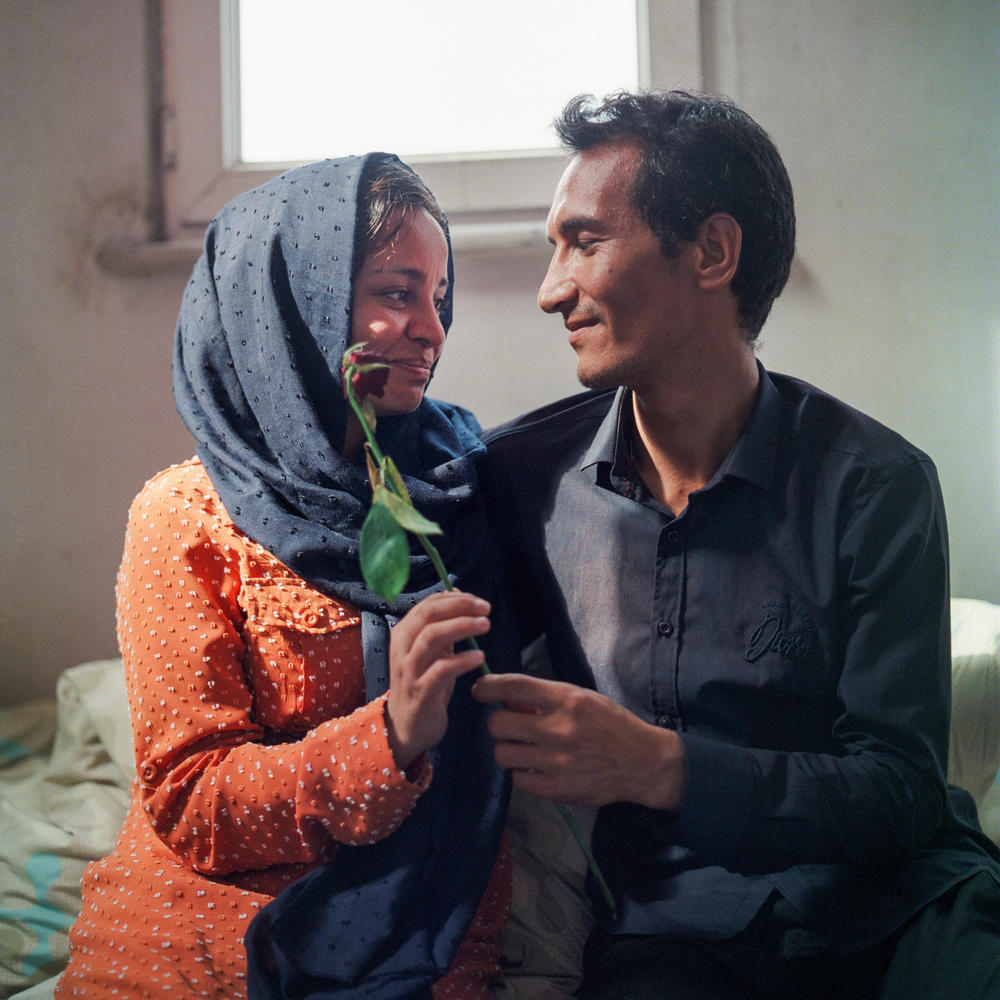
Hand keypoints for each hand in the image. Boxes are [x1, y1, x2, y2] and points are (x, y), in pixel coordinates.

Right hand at [386, 590, 490, 771]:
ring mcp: (409, 670)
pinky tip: (479, 657)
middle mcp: (402, 647)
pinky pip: (440, 670)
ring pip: (431, 637)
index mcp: (404, 633)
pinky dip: (461, 660)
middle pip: (428, 615)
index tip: (479, 601)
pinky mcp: (419, 693)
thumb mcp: (432, 651)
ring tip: (486, 625)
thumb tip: (459, 592)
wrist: (406, 727)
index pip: (428, 604)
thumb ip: (442, 625)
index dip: (455, 598)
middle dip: (459, 606)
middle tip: (486, 609)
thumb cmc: (424, 684)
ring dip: (461, 626)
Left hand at [471, 673, 684, 811]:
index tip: (479, 690)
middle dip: (498, 723)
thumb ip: (545, 699)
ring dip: (508, 750)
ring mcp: (557, 761)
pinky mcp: (557, 789)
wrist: (642, 762)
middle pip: (498, 724)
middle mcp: (560, 728)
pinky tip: (538, 768)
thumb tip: (506, 700)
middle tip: (509, 727)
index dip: (488, 686)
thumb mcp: (582, 699)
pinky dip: (523, 773)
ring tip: (524, 749)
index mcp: (567, 699)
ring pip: (502, 753)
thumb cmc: (610, 725)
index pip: (514, 686)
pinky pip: (518, 779)